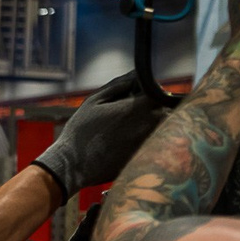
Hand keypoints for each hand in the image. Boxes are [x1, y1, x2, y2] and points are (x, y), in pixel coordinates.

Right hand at [33, 74, 167, 196]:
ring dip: (152, 125)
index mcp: (138, 107)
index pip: (160, 93)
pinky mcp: (146, 159)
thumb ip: (119, 85)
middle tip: (131, 113)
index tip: (138, 95)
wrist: (74, 165)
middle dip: (153, 109)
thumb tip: (137, 75)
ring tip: (127, 129)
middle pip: (165, 112)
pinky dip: (146, 142)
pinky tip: (125, 144)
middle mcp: (149, 125)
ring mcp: (150, 144)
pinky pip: (154, 146)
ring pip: (162, 129)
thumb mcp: (94, 100)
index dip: (150, 93)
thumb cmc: (81, 131)